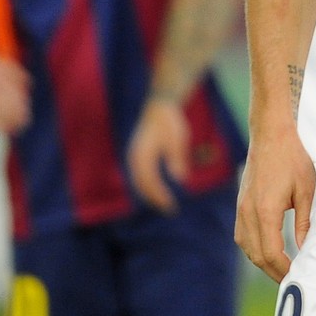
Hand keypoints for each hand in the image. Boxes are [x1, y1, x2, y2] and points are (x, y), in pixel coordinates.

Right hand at [127, 96, 189, 212]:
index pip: (150, 181)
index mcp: (143, 154)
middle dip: (154, 198)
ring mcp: (134, 157)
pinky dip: (148, 185)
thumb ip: (177, 158)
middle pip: (142, 184)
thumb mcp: (178, 139)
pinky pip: (140, 175)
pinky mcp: (137, 156)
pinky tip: (158, 191)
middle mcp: (134, 157)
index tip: (170, 205)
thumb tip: (181, 178)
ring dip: (150, 194)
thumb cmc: (170, 122)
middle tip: (169, 209)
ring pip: (139, 181)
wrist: (159, 106)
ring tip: (164, 203)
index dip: (159, 195)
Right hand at [234, 127, 315, 281]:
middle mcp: (248, 213)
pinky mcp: (240, 205)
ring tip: (280, 269)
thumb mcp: (306, 190)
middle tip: (290, 280)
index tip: (296, 276)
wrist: (271, 136)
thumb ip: (304, 222)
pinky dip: (253, 248)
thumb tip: (305, 248)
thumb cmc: (292, 159)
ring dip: (262, 261)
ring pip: (246, 247)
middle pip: (256, 255)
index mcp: (265, 211)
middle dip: (273, 271)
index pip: (270, 252)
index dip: (282, 269)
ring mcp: (241, 209)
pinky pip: (242, 235)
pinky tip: (267, 250)